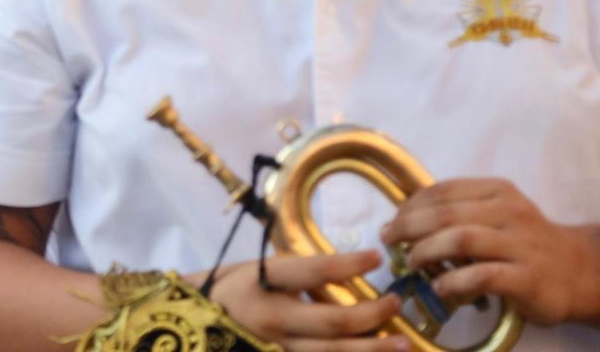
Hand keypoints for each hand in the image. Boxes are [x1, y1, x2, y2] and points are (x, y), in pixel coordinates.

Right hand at [205, 250, 407, 350]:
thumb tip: (346, 272)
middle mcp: (271, 319)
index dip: (347, 264)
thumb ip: (297, 273)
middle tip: (395, 303)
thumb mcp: (257, 270)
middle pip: (333, 320)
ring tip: (404, 342)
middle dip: (373, 314)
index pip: (312, 271)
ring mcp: (277, 348)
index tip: (376, 258)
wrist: (196, 323)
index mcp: (262, 283)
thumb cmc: (232, 289)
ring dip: (374, 349)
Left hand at [382, 177, 599, 327]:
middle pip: (446, 214)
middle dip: (409, 227)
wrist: (579, 272)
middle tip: (389, 242)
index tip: (392, 223)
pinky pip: (483, 275)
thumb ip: (458, 211)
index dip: (410, 206)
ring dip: (426, 251)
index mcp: (497, 191)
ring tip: (411, 264)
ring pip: (461, 239)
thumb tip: (403, 220)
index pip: (443, 191)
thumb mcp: (495, 214)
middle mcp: (510, 212)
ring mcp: (522, 245)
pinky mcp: (529, 278)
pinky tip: (440, 287)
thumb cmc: (523, 242)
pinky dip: (454, 281)